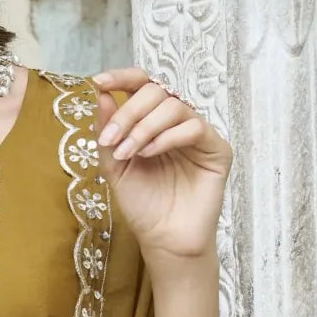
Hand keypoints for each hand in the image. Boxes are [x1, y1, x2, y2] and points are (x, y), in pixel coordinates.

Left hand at [91, 66, 230, 268]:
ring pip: (173, 106)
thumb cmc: (142, 204)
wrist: (162, 238)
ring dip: (144, 127)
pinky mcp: (216, 149)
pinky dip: (166, 138)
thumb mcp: (114, 166)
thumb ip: (107, 132)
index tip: (99, 82)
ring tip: (128, 153)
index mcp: (152, 121)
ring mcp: (198, 134)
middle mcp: (176, 122)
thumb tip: (101, 94)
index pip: (142, 86)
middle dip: (128, 112)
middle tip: (112, 140)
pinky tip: (148, 155)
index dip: (122, 78)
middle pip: (156, 91)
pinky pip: (193, 127)